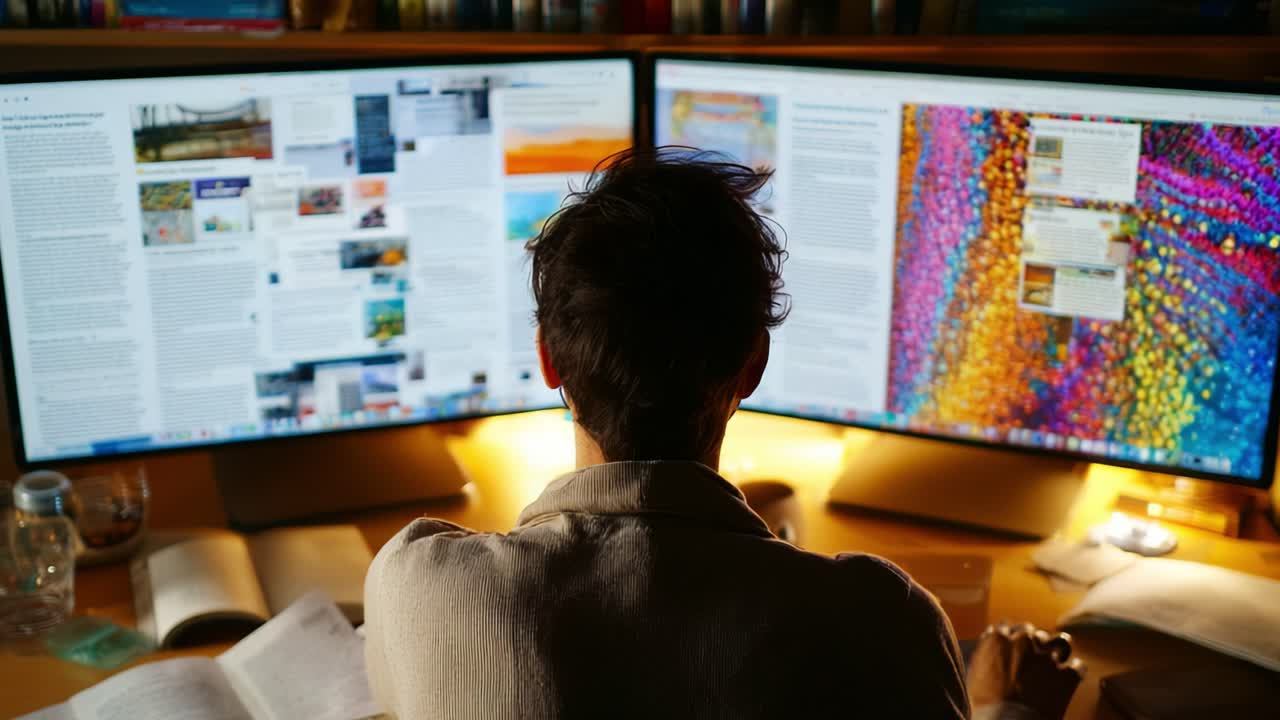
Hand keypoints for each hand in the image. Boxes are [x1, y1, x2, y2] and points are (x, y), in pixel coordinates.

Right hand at [967, 621, 1084, 719]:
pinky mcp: (1068, 674)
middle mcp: (1024, 641)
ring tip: (1056, 658)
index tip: (1010, 646)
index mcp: (998, 639)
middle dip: (1031, 642)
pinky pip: (1078, 665)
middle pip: (1031, 631)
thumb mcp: (975, 673)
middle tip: (1030, 656)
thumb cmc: (986, 704)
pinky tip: (1069, 676)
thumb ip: (985, 653)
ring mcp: (1048, 656)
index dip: (1009, 637)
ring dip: (1056, 649)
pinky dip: (1074, 671)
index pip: (1006, 627)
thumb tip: (990, 644)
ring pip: (1059, 640)